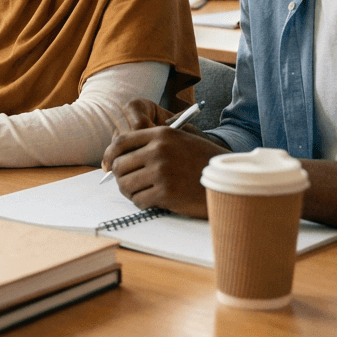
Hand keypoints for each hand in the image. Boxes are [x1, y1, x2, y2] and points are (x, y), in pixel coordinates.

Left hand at [102, 105, 227, 218]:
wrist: (229, 181)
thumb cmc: (203, 160)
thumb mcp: (181, 138)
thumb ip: (152, 138)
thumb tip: (117, 144)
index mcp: (161, 134)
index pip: (120, 142)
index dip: (109, 155)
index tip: (108, 165)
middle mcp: (159, 151)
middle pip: (119, 165)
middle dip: (120, 177)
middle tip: (129, 183)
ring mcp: (162, 172)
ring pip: (125, 185)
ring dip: (130, 191)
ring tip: (142, 192)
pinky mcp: (166, 193)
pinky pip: (138, 200)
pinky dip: (142, 203)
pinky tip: (154, 200)